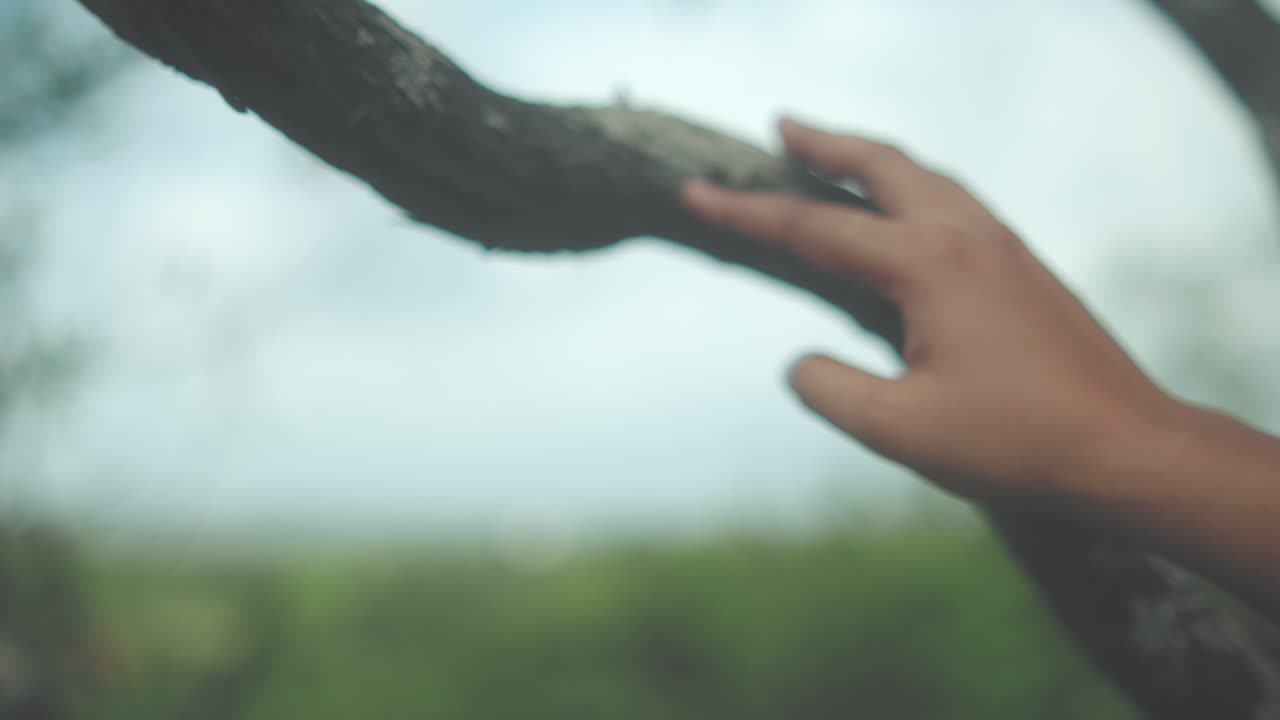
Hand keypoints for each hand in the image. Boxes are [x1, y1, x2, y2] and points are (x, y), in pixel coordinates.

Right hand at [682, 118, 1183, 503]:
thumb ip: (829, 389)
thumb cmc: (1016, 444)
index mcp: (927, 265)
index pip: (815, 227)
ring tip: (835, 156)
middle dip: (825, 142)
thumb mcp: (898, 430)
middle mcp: (965, 236)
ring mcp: (1003, 245)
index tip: (697, 192)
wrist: (1127, 449)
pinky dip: (912, 187)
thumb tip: (799, 363)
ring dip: (872, 160)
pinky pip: (955, 201)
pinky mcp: (1025, 267)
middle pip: (880, 166)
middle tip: (781, 127)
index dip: (747, 211)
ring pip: (924, 177)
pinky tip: (908, 213)